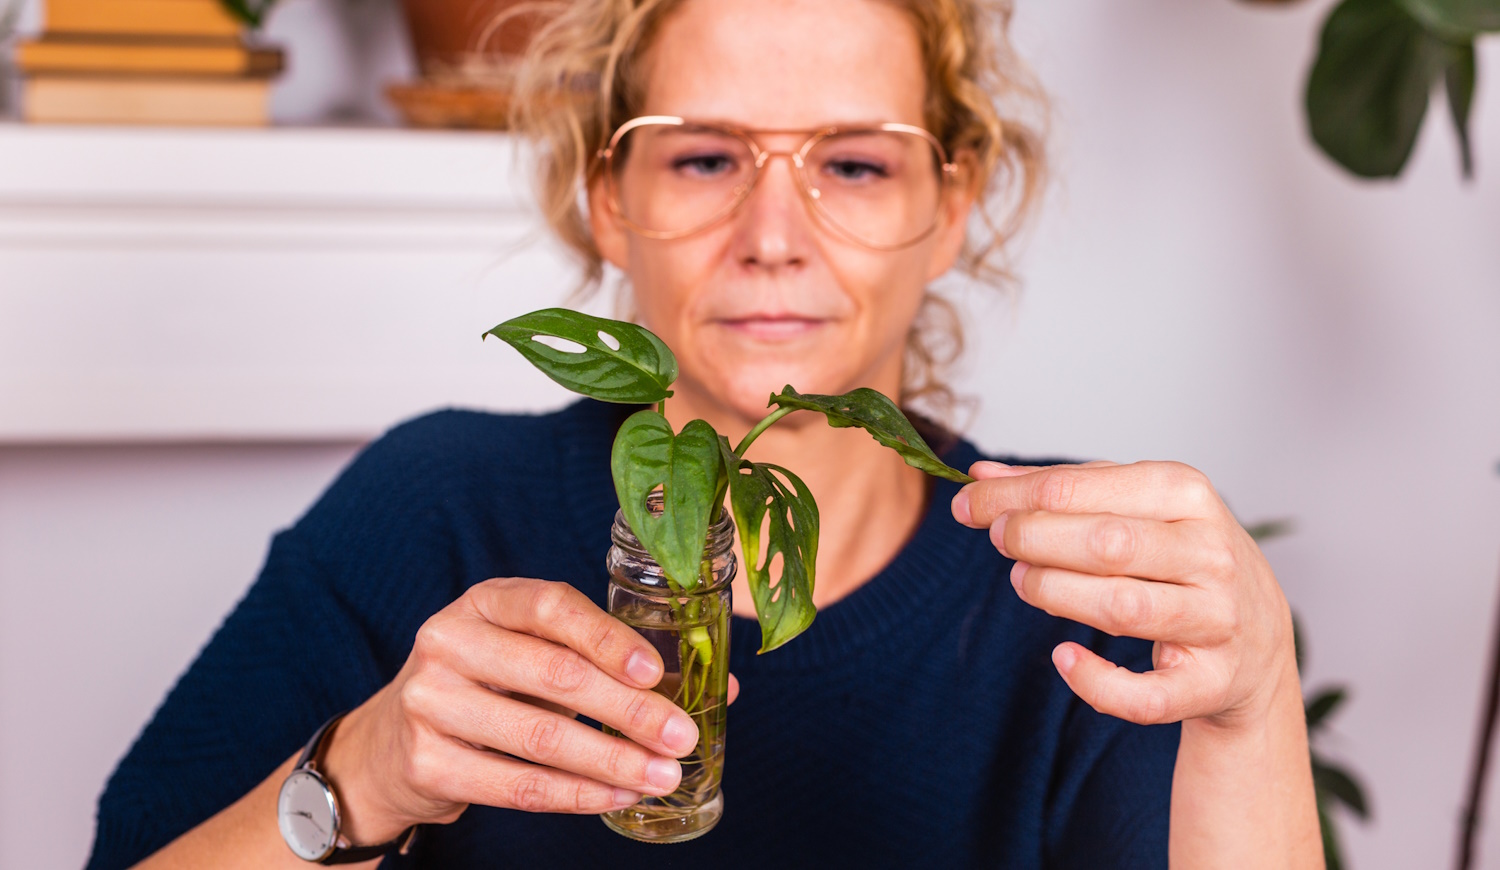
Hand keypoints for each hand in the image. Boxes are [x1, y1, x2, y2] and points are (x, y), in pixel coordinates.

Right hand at [319, 578, 737, 843]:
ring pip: (540, 737)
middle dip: (629, 710)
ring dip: (613, 761)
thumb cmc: (489, 687)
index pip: (551, 606)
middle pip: (555, 674)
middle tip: (681, 735)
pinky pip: (517, 785)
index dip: (608, 637)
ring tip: (662, 775)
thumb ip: (610, 661)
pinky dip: (577, 795)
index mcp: (485, 602)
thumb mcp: (532, 654)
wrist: (390, 746)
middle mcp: (449, 641)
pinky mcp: (427, 763)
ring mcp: (430, 702)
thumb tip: (721, 686)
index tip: (656, 670)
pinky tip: (618, 797)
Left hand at [951, 460, 1296, 729]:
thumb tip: (982, 477)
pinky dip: (1097, 682)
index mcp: (1186, 493)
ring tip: (1024, 582)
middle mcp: (1210, 553)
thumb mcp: (1134, 505)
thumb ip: (1062, 489)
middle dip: (1034, 539)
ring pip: (1122, 608)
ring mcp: (1216, 619)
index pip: (1078, 488)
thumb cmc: (1180, 555)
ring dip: (1055, 595)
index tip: (968, 507)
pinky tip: (1063, 657)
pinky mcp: (1210, 683)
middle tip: (1000, 541)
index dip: (1011, 498)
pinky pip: (1147, 694)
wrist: (1258, 636)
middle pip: (1104, 544)